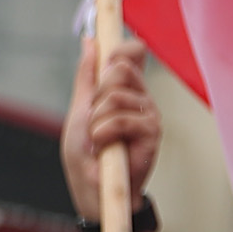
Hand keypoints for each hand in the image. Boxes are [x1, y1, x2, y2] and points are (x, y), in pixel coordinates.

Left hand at [62, 33, 160, 220]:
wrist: (93, 191)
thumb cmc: (86, 156)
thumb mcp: (79, 110)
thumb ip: (86, 76)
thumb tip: (89, 41)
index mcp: (125, 90)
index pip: (132, 53)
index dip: (119, 49)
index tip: (104, 67)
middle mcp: (141, 99)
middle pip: (121, 66)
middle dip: (98, 92)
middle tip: (95, 118)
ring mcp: (149, 116)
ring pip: (116, 94)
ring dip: (96, 120)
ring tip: (99, 140)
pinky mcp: (152, 134)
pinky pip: (121, 119)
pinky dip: (103, 134)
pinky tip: (104, 148)